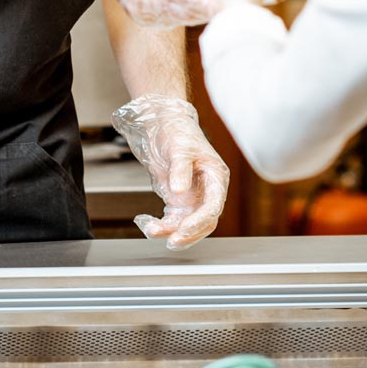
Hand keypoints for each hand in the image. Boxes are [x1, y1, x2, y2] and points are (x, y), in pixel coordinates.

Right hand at [91, 0, 223, 28]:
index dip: (208, 4)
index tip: (227, 5)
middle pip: (184, 13)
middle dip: (206, 11)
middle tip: (228, 7)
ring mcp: (138, 9)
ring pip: (175, 20)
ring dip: (193, 16)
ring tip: (214, 8)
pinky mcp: (135, 13)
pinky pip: (163, 21)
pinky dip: (178, 16)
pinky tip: (192, 9)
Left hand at [112, 94, 230, 249]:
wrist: (163, 127)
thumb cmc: (178, 133)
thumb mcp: (180, 148)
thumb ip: (181, 169)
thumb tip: (180, 190)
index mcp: (216, 178)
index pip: (213, 206)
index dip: (200, 220)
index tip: (184, 229)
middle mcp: (207, 191)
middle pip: (204, 221)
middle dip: (188, 233)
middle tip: (171, 240)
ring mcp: (193, 197)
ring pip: (188, 224)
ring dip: (172, 231)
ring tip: (153, 231)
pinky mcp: (179, 200)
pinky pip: (174, 220)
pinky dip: (163, 225)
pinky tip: (150, 225)